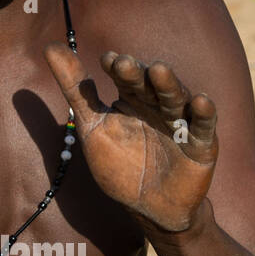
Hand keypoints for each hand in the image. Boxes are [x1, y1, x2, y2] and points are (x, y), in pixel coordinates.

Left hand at [44, 44, 217, 231]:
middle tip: (124, 64)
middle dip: (138, 74)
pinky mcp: (201, 143)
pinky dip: (204, 113)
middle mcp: (158, 105)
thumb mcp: (92, 127)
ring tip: (159, 70)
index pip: (125, 77)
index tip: (107, 60)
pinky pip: (204, 126)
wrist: (149, 208)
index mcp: (133, 98)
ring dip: (168, 84)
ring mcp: (181, 122)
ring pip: (175, 99)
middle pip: (149, 84)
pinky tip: (200, 101)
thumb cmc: (120, 166)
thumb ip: (75, 90)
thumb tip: (50, 46)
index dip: (117, 68)